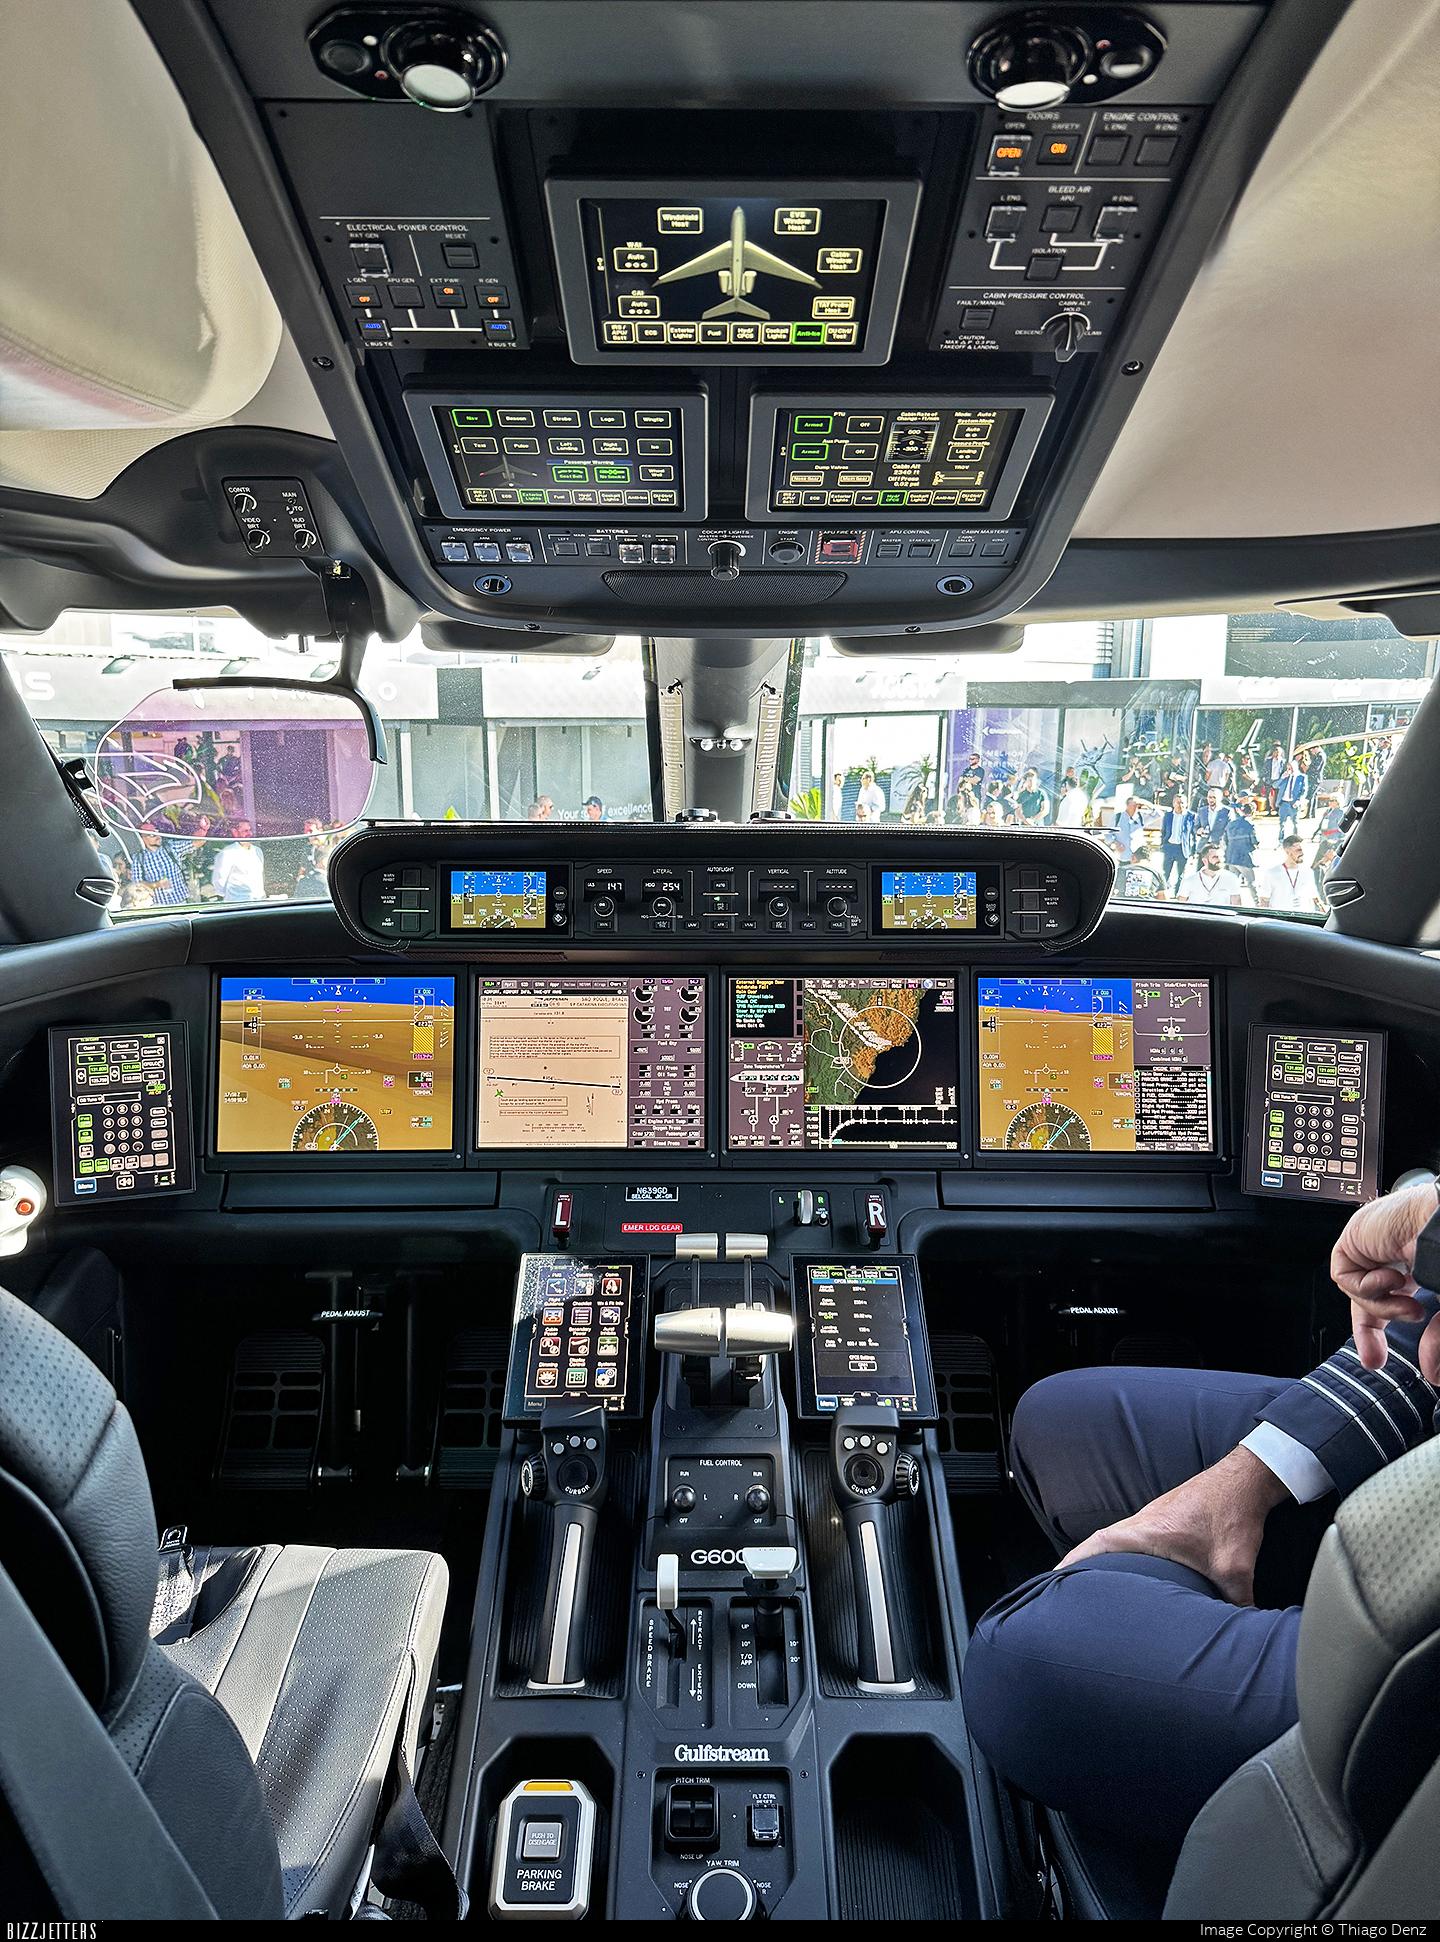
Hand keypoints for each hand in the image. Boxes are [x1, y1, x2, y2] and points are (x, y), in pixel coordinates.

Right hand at [1058, 1445, 1289, 1605]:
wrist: (1245, 1479)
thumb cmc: (1232, 1515)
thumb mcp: (1236, 1568)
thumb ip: (1234, 1603)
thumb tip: (1240, 1635)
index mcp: (1148, 1532)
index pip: (1098, 1544)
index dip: (1073, 1562)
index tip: (1053, 1579)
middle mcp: (1142, 1521)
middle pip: (1099, 1542)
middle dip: (1078, 1564)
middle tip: (1062, 1589)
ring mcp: (1152, 1516)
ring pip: (1115, 1538)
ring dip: (1098, 1556)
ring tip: (1088, 1582)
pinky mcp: (1164, 1517)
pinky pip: (1131, 1536)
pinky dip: (1120, 1550)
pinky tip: (1130, 1568)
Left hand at [1330, 1181, 1439, 1380]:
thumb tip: (1434, 1373)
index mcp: (1421, 1260)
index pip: (1396, 1294)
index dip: (1386, 1322)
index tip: (1381, 1358)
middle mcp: (1396, 1252)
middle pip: (1368, 1295)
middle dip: (1368, 1329)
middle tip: (1374, 1359)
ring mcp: (1374, 1244)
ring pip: (1360, 1291)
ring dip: (1384, 1308)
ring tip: (1413, 1308)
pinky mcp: (1354, 1237)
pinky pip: (1345, 1277)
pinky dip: (1368, 1287)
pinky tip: (1394, 1278)